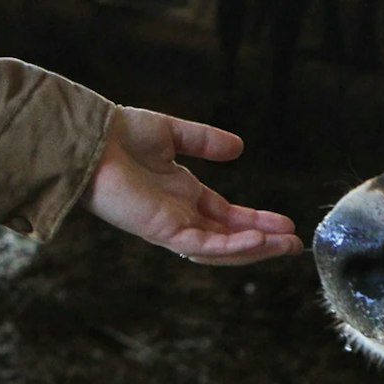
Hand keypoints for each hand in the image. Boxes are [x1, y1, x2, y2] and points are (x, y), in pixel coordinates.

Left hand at [84, 108, 301, 263]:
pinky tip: (258, 239)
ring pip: (219, 249)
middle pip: (229, 237)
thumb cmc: (118, 135)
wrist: (88, 139)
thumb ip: (204, 141)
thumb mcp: (173, 133)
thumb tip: (239, 148)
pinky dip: (231, 246)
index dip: (257, 221)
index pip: (226, 216)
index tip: (286, 223)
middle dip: (264, 242)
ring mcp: (170, 226)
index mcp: (181, 195)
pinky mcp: (161, 230)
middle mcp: (179, 215)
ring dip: (254, 249)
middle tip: (295, 244)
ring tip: (286, 246)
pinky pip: (202, 246)